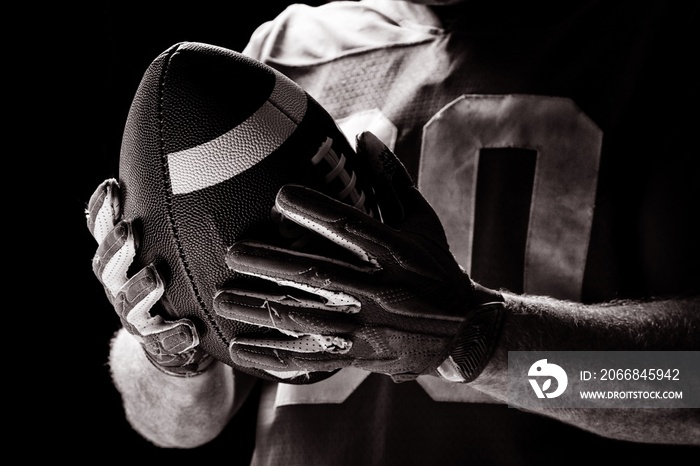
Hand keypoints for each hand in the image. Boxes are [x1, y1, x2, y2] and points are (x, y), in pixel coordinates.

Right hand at [86, 179, 212, 376]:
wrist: (176, 344)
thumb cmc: (178, 282)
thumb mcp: (173, 251)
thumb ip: (180, 222)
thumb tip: (222, 170)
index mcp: (120, 261)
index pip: (101, 232)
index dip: (102, 210)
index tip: (113, 184)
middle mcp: (120, 288)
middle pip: (106, 267)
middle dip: (116, 247)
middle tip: (130, 229)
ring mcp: (136, 319)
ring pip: (129, 305)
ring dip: (139, 289)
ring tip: (154, 275)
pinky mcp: (159, 346)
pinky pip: (164, 344)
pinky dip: (175, 336)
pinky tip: (190, 330)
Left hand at [214, 132, 504, 382]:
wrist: (465, 332)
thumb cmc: (436, 268)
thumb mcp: (422, 221)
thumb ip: (392, 180)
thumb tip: (365, 136)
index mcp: (395, 252)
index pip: (350, 226)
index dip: (314, 209)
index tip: (279, 195)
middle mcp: (380, 289)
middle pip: (318, 274)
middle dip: (271, 263)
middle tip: (232, 252)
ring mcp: (368, 326)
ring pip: (306, 318)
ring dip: (260, 308)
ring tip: (222, 298)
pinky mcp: (360, 354)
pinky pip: (311, 356)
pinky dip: (273, 354)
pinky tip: (240, 348)